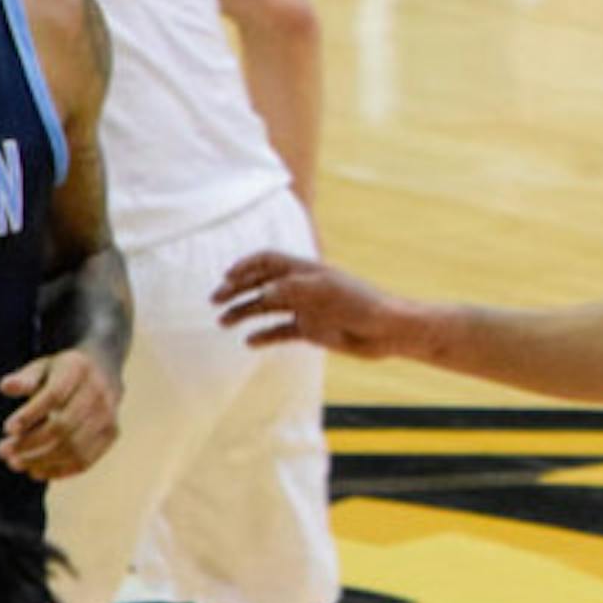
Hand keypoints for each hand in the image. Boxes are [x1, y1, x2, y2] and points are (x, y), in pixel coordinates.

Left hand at [0, 350, 120, 478]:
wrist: (103, 371)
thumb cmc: (62, 372)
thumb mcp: (43, 367)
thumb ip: (25, 378)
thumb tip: (5, 386)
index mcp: (78, 369)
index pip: (54, 396)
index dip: (30, 414)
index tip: (8, 428)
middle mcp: (98, 392)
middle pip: (63, 426)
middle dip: (30, 443)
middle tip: (3, 451)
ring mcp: (108, 415)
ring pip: (73, 448)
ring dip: (41, 460)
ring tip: (15, 462)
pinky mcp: (111, 434)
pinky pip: (85, 460)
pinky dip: (58, 470)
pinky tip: (36, 471)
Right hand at [214, 250, 407, 357]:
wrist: (387, 331)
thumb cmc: (362, 303)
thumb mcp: (326, 292)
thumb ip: (293, 290)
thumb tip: (261, 294)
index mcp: (306, 270)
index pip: (269, 260)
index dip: (246, 266)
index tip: (227, 277)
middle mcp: (303, 287)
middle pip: (261, 283)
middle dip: (236, 289)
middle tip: (214, 301)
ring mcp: (306, 309)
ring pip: (267, 308)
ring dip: (244, 312)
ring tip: (224, 323)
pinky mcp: (311, 331)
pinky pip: (281, 331)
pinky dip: (264, 335)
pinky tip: (250, 342)